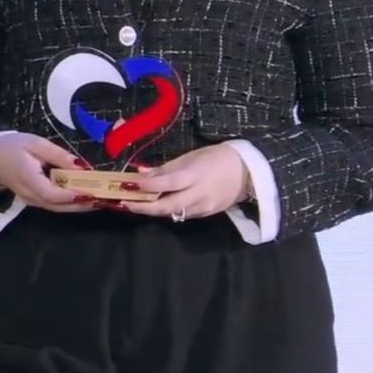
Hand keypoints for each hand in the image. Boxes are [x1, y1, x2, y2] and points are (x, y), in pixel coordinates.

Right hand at [0, 131, 97, 212]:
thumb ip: (58, 155)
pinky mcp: (36, 201)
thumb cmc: (12, 147)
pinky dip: (72, 203)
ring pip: (59, 208)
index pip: (51, 193)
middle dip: (83, 204)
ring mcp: (32, 201)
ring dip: (80, 206)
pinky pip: (55, 205)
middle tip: (105, 199)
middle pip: (59, 206)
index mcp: (27, 179)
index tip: (91, 192)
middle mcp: (30, 195)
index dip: (72, 195)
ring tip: (101, 200)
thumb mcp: (35, 143)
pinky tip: (86, 197)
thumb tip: (82, 167)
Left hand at [116, 144, 249, 220]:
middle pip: (168, 206)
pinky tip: (154, 206)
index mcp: (195, 175)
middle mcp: (199, 194)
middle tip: (124, 204)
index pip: (167, 184)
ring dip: (152, 211)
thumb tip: (141, 174)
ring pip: (173, 213)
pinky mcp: (206, 215)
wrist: (248, 172)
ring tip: (133, 205)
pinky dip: (167, 211)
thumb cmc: (216, 158)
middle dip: (144, 207)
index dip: (147, 186)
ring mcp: (204, 207)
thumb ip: (165, 169)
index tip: (128, 185)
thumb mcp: (190, 157)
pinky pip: (182, 215)